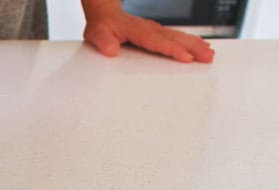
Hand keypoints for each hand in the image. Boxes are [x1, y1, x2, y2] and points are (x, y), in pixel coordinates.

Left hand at [83, 3, 213, 62]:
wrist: (104, 14)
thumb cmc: (102, 25)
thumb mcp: (97, 34)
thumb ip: (104, 41)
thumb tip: (111, 50)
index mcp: (138, 30)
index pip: (158, 42)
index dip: (173, 50)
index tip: (186, 57)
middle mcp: (150, 28)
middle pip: (175, 39)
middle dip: (193, 48)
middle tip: (208, 57)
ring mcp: (156, 30)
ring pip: (179, 37)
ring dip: (196, 45)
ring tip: (210, 54)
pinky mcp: (158, 33)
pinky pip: (177, 37)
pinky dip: (191, 41)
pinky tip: (201, 46)